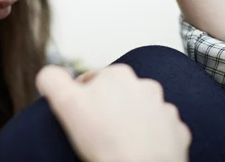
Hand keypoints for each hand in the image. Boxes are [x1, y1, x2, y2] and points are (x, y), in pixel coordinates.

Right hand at [36, 64, 190, 161]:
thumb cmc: (105, 140)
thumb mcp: (65, 102)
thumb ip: (52, 79)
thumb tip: (48, 74)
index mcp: (118, 75)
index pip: (90, 81)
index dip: (80, 99)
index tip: (79, 118)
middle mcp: (145, 86)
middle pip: (118, 95)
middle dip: (107, 109)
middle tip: (96, 132)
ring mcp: (164, 109)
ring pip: (141, 112)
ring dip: (130, 122)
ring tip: (118, 143)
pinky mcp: (177, 131)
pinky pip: (160, 131)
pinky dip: (150, 139)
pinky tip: (137, 151)